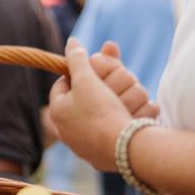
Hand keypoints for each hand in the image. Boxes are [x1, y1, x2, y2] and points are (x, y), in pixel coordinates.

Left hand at [47, 38, 160, 170]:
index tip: (96, 67)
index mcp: (59, 111)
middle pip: (92, 94)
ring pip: (112, 108)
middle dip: (110, 86)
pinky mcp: (112, 153)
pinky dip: (134, 118)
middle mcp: (71, 129)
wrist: (126, 148)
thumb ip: (77, 58)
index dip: (81, 70)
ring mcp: (91, 142)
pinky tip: (135, 119)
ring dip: (124, 101)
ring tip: (125, 107)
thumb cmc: (100, 112)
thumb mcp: (86, 79)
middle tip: (116, 87)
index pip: (65, 81)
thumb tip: (72, 42)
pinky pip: (124, 126)